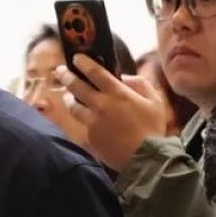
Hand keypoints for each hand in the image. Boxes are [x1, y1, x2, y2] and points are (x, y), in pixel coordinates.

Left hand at [55, 54, 167, 171]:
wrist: (145, 158)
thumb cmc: (152, 128)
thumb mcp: (154, 101)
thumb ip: (140, 84)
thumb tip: (124, 77)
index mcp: (117, 93)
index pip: (94, 71)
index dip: (83, 62)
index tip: (76, 57)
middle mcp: (101, 105)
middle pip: (76, 86)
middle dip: (66, 75)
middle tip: (60, 70)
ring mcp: (93, 121)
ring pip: (73, 106)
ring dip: (68, 98)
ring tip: (68, 96)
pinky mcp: (90, 136)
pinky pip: (83, 124)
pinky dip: (83, 119)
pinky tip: (86, 118)